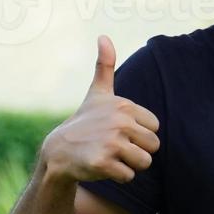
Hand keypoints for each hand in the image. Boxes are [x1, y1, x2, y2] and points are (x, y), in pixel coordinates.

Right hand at [41, 35, 160, 183]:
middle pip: (153, 147)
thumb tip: (103, 36)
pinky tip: (101, 167)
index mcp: (124, 106)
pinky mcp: (103, 164)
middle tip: (114, 147)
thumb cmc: (84, 122)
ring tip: (109, 156)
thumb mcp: (97, 93)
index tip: (119, 131)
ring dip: (129, 165)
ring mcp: (111, 143)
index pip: (155, 128)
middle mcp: (119, 122)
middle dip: (137, 151)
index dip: (139, 134)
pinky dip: (117, 176)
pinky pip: (129, 177)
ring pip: (144, 163)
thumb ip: (105, 66)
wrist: (58, 151)